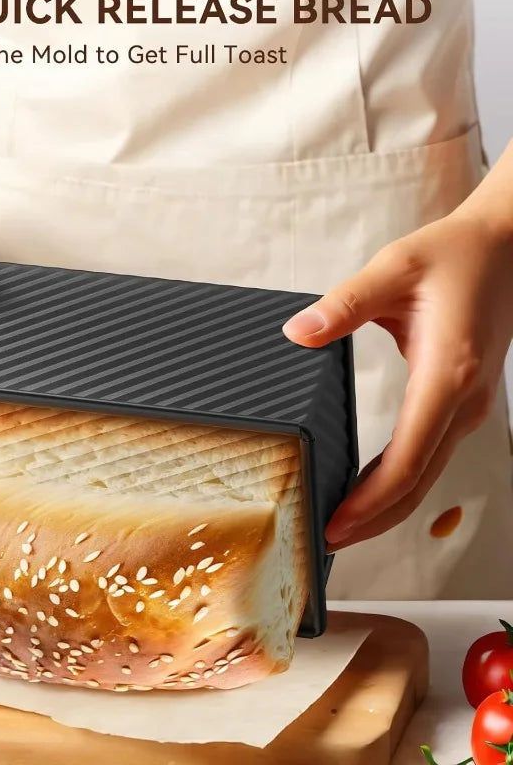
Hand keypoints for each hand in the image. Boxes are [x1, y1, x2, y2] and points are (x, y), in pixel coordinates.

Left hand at [283, 211, 512, 550]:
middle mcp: (462, 402)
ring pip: (425, 477)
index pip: (407, 460)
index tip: (334, 526)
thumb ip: (344, 304)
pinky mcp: (458, 403)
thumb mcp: (394, 269)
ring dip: (383, 509)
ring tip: (337, 527)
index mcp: (446, 375)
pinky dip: (396, 484)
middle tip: (321, 542)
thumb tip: (297, 333)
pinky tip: (366, 493)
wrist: (506, 246)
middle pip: (417, 484)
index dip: (370, 503)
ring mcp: (465, 407)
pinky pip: (426, 457)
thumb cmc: (454, 255)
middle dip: (371, 521)